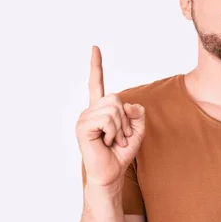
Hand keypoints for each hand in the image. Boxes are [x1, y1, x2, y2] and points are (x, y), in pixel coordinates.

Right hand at [75, 46, 145, 186]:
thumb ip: (138, 114)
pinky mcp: (82, 127)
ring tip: (113, 141)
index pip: (97, 83)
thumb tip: (130, 105)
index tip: (95, 47)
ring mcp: (84, 118)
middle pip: (116, 99)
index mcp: (100, 109)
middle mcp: (90, 110)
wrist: (110, 174)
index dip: (96, 66)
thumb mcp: (137, 131)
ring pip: (113, 109)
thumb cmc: (120, 153)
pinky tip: (105, 143)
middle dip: (126, 120)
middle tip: (121, 137)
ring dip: (120, 129)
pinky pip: (107, 119)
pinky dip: (113, 132)